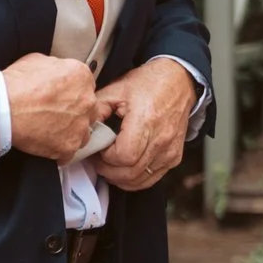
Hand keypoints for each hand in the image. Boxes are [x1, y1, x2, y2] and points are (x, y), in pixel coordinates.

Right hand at [4, 54, 107, 161]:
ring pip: (83, 132)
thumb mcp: (37, 60)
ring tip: (51, 131)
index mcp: (81, 76)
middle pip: (89, 110)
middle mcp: (87, 101)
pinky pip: (69, 152)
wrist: (2, 107)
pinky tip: (46, 144)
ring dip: (71, 132)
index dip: (73, 93)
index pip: (86, 86)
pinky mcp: (70, 146)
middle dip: (75, 113)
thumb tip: (55, 72)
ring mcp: (80, 125)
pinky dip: (59, 150)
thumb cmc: (16, 84)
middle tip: (56, 114)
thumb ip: (55, 67)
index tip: (64, 98)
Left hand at [94, 59, 198, 190]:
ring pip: (140, 180)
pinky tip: (125, 168)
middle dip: (108, 170)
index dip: (106, 158)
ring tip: (110, 164)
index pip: (124, 157)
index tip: (100, 149)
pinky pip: (152, 179)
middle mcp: (161, 139)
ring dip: (120, 178)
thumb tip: (83, 129)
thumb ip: (96, 110)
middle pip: (130, 173)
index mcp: (146, 121)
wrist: (179, 81)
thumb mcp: (116, 89)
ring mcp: (169, 150)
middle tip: (99, 159)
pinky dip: (135, 179)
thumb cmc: (150, 83)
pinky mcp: (174, 157)